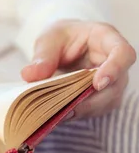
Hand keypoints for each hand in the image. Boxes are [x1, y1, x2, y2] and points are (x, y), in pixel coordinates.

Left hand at [21, 20, 135, 119]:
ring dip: (83, 108)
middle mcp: (115, 62)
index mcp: (106, 38)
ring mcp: (112, 82)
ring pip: (106, 101)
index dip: (115, 69)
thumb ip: (42, 56)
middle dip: (92, 98)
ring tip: (58, 112)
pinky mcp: (101, 98)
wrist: (62, 45)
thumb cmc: (61, 37)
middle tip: (67, 106)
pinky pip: (94, 109)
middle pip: (116, 85)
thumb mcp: (48, 39)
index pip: (123, 53)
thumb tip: (30, 75)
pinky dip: (76, 113)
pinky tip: (59, 114)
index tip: (98, 84)